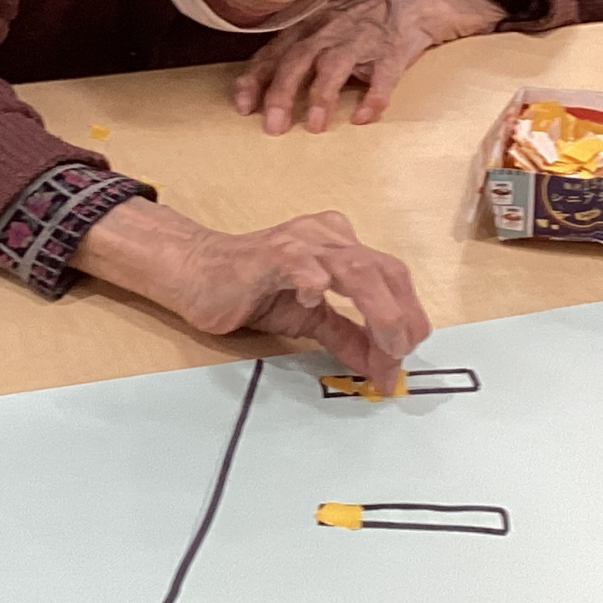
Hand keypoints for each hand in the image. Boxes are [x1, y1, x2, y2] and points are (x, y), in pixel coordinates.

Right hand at [71, 198, 429, 389]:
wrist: (196, 275)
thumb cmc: (250, 290)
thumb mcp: (309, 320)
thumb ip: (345, 336)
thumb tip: (380, 365)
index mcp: (342, 247)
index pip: (392, 279)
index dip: (407, 320)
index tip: (399, 363)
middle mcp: (328, 237)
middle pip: (386, 271)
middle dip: (403, 319)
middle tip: (401, 358)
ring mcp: (300, 243)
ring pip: (358, 269)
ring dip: (381, 313)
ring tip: (386, 347)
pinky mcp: (269, 255)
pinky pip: (303, 265)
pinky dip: (317, 285)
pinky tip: (314, 303)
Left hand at [235, 0, 504, 134]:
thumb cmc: (368, 16)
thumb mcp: (328, 26)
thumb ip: (301, 50)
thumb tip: (269, 87)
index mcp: (311, 26)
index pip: (275, 52)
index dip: (256, 79)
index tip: (243, 106)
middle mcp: (332, 29)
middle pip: (299, 59)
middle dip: (282, 93)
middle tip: (273, 126)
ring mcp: (364, 37)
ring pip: (335, 63)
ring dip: (322, 95)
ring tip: (315, 126)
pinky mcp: (397, 48)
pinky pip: (384, 73)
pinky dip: (374, 95)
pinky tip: (364, 117)